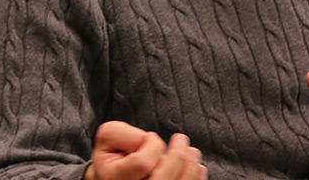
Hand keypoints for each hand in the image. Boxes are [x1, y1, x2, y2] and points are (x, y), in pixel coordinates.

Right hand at [85, 121, 206, 179]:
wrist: (110, 175)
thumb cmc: (112, 154)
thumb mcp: (108, 137)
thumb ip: (125, 133)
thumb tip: (148, 141)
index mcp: (114, 177)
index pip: (142, 162)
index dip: (151, 145)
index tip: (150, 137)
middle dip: (178, 157)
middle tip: (181, 139)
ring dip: (190, 169)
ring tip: (193, 152)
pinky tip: (199, 168)